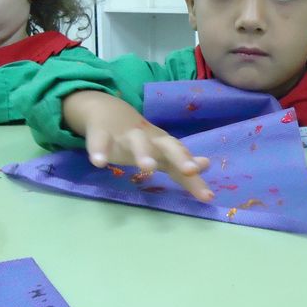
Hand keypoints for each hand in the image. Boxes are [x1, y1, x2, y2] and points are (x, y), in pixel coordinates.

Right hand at [63, 90, 213, 201]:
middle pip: (168, 145)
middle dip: (180, 157)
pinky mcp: (103, 134)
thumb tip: (207, 165)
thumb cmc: (141, 138)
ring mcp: (126, 136)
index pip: (184, 162)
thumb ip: (181, 162)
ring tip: (147, 169)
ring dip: (143, 154)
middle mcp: (150, 139)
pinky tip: (99, 162)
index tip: (208, 196)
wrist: (109, 111)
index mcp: (164, 146)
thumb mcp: (162, 151)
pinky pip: (100, 142)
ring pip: (137, 142)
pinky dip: (99, 150)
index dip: (195, 178)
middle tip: (190, 170)